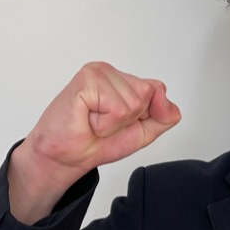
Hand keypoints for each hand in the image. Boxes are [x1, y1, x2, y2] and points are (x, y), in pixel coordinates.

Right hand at [7, 62, 180, 222]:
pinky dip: (104, 123)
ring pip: (134, 102)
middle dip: (128, 120)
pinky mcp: (87, 80)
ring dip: (114, 123)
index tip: (117, 123)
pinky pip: (117, 108)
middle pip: (147, 95)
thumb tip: (163, 95)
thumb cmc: (95, 142)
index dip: (142, 116)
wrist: (65, 158)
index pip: (157, 91)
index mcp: (123, 79)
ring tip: (94, 122)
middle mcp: (110, 72)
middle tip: (103, 124)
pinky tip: (87, 119)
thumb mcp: (142, 132)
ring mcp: (98, 72)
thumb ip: (163, 115)